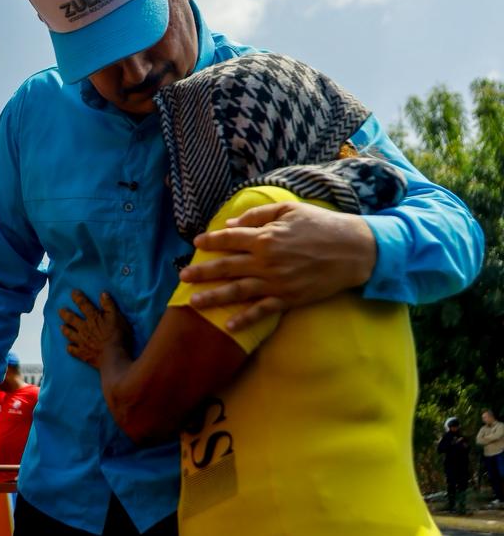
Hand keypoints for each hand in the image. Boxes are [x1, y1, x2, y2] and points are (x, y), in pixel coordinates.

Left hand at [59, 291, 131, 368]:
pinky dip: (70, 348)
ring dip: (65, 330)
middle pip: (72, 319)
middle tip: (60, 310)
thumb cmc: (117, 336)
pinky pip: (73, 350)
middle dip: (65, 314)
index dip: (78, 297)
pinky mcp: (82, 354)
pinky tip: (68, 347)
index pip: (83, 305)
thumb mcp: (117, 317)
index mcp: (93, 318)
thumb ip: (109, 305)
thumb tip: (103, 294)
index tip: (73, 292)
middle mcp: (84, 328)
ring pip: (70, 334)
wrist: (113, 357)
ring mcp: (82, 342)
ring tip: (61, 327)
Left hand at [179, 201, 376, 331]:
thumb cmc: (321, 225)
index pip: (229, 239)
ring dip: (214, 297)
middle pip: (226, 267)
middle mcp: (266, 261)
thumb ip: (258, 215)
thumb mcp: (290, 210)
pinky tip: (229, 325)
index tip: (196, 244)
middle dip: (202, 272)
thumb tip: (229, 225)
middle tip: (182, 277)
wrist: (353, 250)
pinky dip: (245, 319)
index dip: (210, 242)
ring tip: (194, 302)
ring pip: (237, 291)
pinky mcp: (288, 298)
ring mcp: (276, 282)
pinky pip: (262, 311)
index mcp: (265, 237)